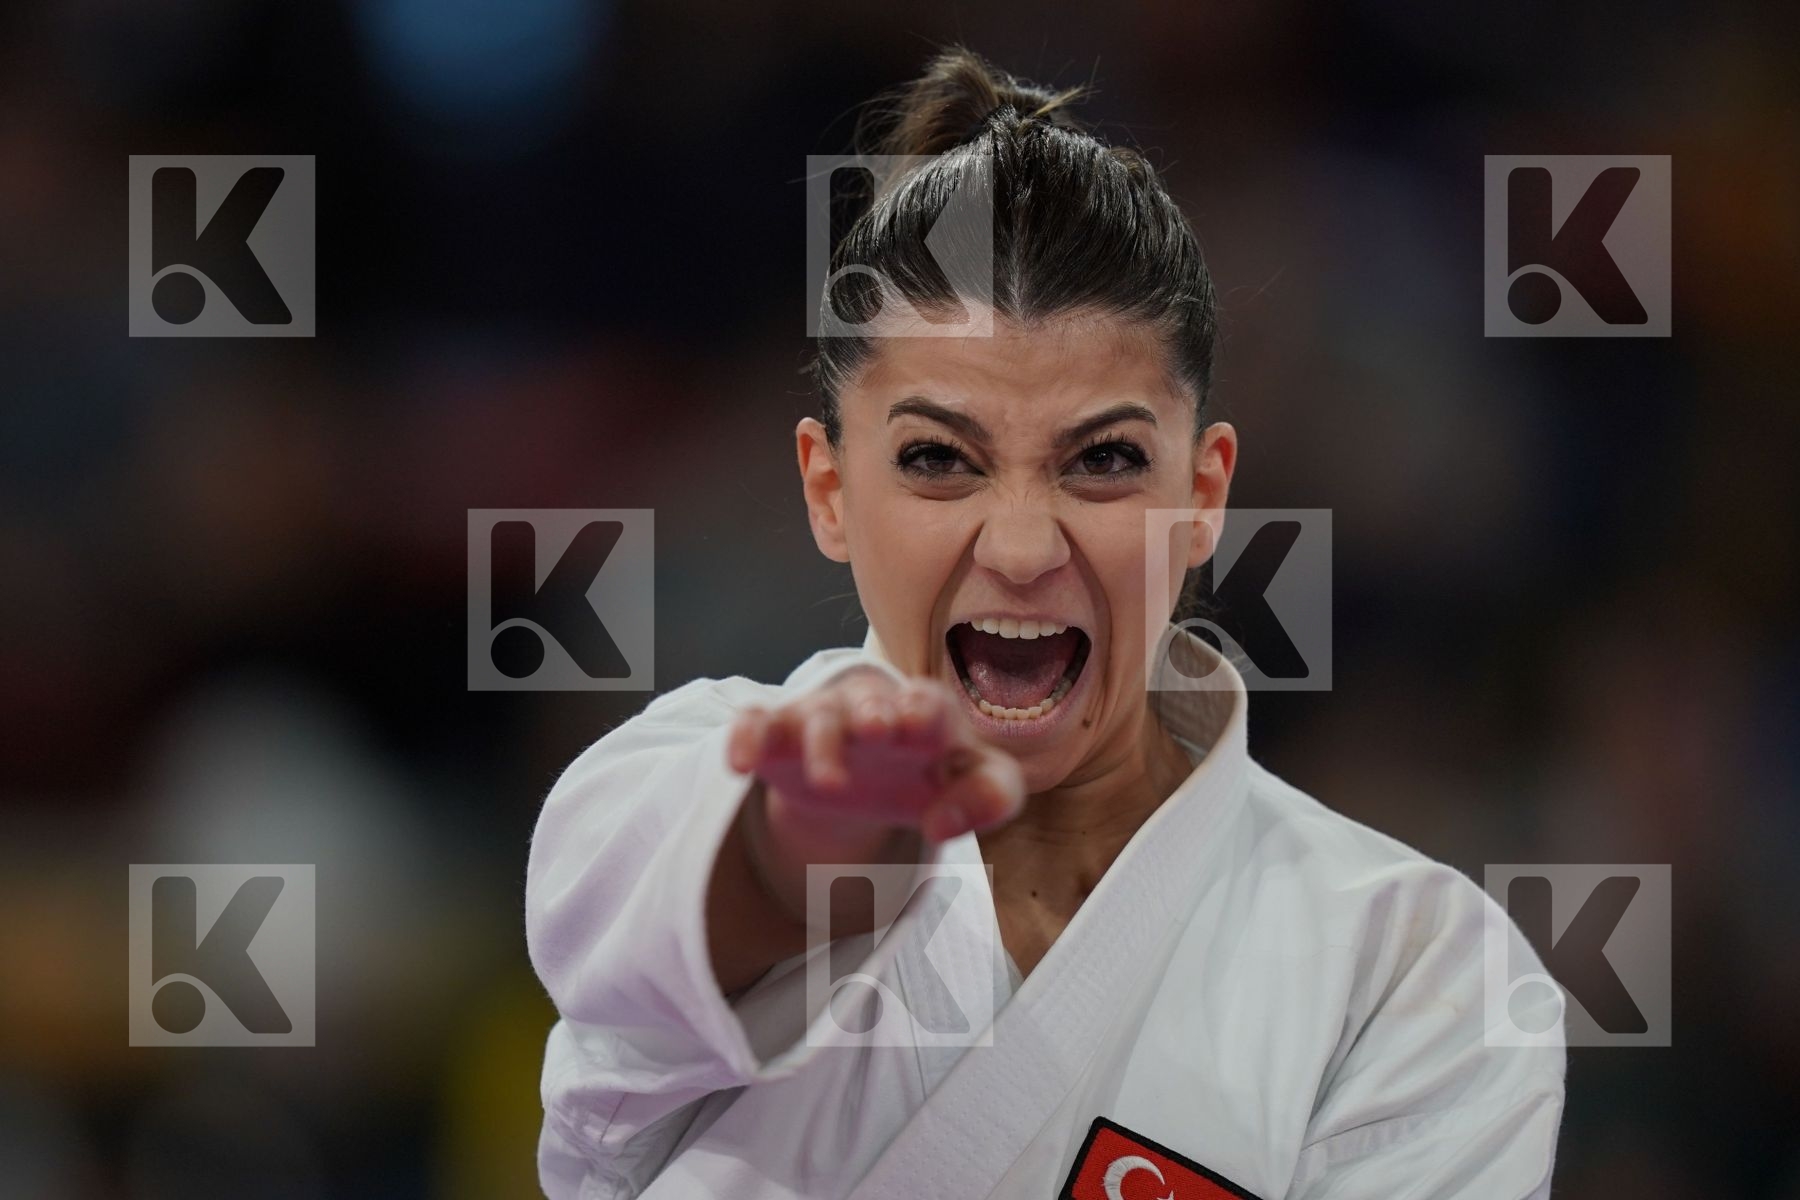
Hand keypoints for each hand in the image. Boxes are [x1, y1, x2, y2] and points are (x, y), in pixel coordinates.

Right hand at [727, 665, 1026, 845]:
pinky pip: (757, 724)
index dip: (924, 711)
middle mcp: (870, 707)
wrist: (873, 779)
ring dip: (821, 744)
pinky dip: (747, 738)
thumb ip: (990, 798)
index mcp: (925, 712)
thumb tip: (944, 826)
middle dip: (873, 713)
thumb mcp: (977, 786)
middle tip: (878, 731)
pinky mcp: (779, 734)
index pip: (928, 704)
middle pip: (869, 703)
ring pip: (816, 717)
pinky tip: (741, 764)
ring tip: (829, 783)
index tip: (920, 725)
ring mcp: (822, 717)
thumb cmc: (933, 773)